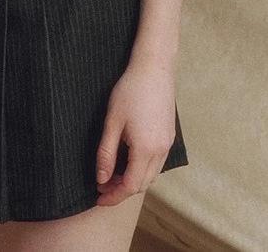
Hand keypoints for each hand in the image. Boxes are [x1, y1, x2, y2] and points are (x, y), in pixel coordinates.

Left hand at [95, 59, 176, 205]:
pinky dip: (142, 168)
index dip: (113, 195)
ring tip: (112, 173)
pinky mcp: (169, 136)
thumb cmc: (130, 91)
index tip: (98, 198)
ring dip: (132, 180)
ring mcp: (167, 144)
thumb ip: (106, 153)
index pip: (130, 186)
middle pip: (142, 184)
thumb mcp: (112, 122)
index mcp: (146, 150)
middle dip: (121, 189)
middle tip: (101, 184)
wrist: (154, 69)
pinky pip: (157, 162)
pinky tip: (128, 160)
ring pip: (151, 174)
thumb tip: (101, 178)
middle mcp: (161, 151)